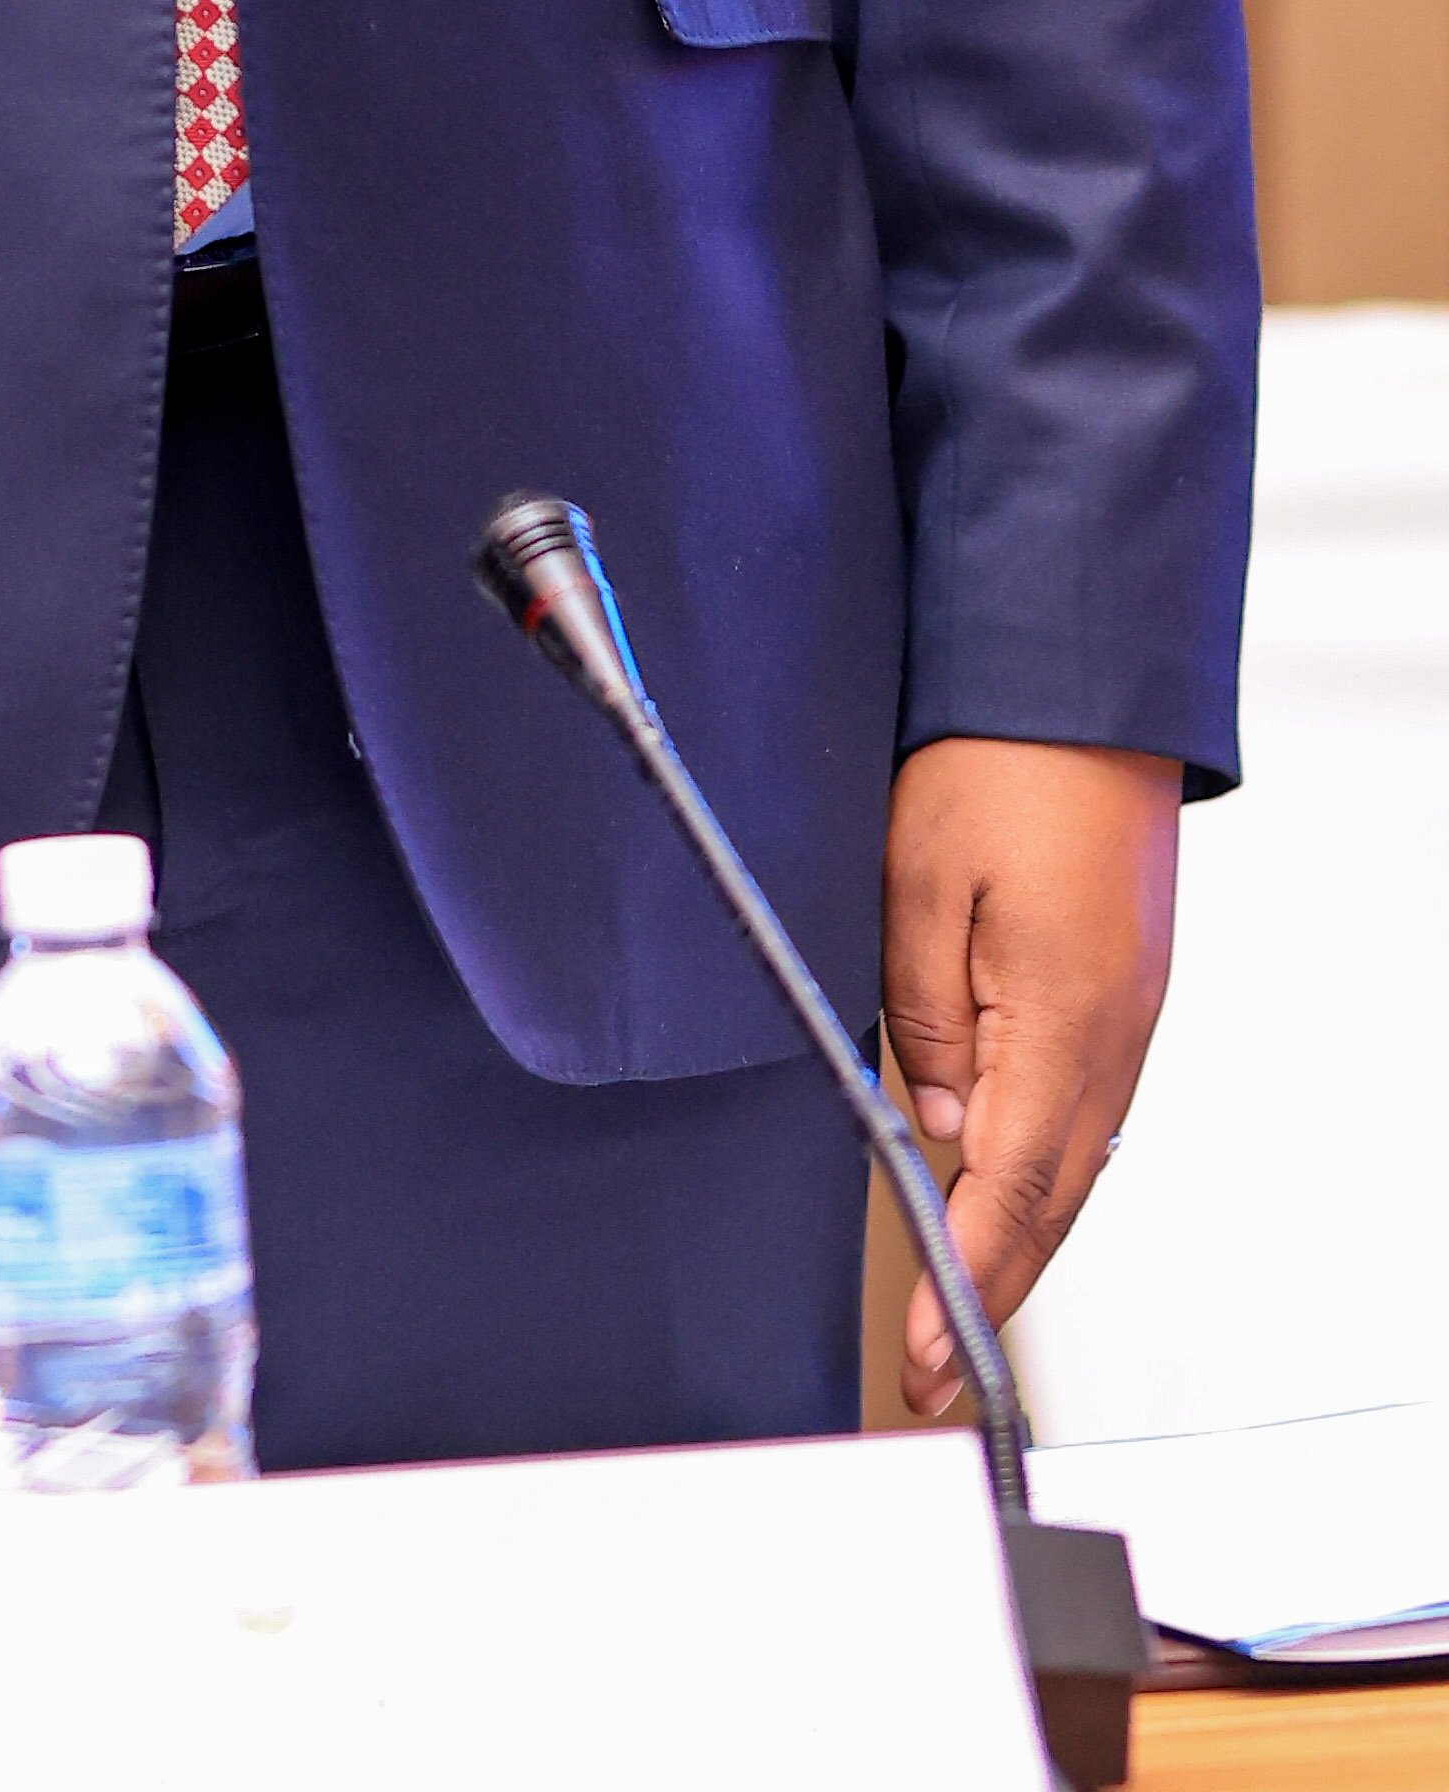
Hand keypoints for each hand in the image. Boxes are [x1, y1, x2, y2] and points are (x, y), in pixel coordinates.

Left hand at [882, 737, 1178, 1421]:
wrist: (1079, 676)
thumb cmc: (997, 757)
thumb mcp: (915, 881)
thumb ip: (917, 1016)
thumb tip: (929, 1125)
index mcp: (1067, 1019)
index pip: (1013, 1191)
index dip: (964, 1281)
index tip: (926, 1356)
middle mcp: (1115, 1032)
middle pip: (1053, 1196)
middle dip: (989, 1287)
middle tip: (932, 1366)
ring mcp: (1128, 1011)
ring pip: (1070, 1156)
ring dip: (1014, 1229)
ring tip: (951, 1293)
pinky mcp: (1119, 984)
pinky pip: (1078, 1102)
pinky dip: (1036, 1161)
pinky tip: (993, 1181)